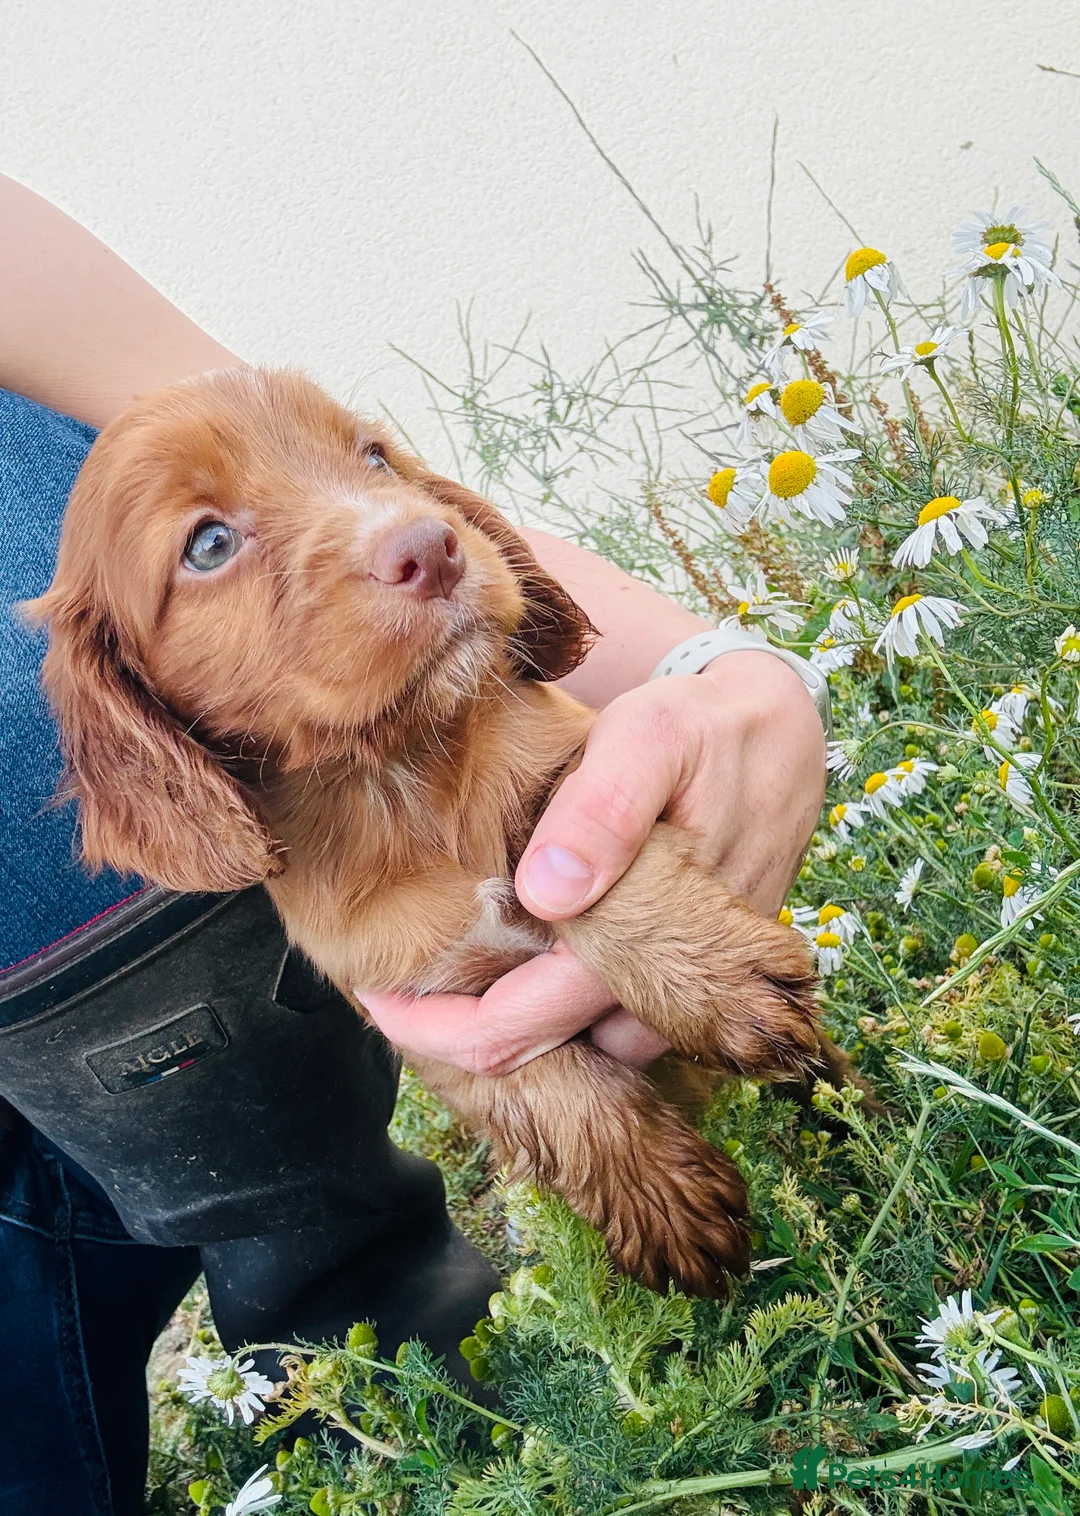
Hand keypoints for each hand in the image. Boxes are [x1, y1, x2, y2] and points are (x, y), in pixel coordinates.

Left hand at [359, 650, 825, 1073]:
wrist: (784, 730)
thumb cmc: (703, 728)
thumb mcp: (649, 740)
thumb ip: (601, 812)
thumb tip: (547, 894)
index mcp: (645, 936)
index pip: (525, 1028)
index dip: (441, 1031)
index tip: (377, 1000)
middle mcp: (673, 981)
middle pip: (554, 1052)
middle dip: (472, 1035)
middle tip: (399, 990)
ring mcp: (689, 984)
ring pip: (592, 1044)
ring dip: (525, 1022)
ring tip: (453, 978)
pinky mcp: (695, 971)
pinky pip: (620, 1015)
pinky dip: (564, 1000)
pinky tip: (522, 957)